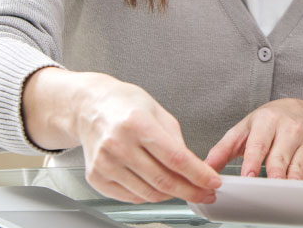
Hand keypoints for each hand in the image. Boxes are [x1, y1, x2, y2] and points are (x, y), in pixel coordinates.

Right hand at [22, 68, 220, 203]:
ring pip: (148, 193)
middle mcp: (118, 144)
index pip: (176, 158)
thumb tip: (193, 168)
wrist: (89, 108)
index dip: (198, 175)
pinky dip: (149, 196)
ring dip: (171, 196)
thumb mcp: (158, 112)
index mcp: (137, 124)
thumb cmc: (125, 105)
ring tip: (184, 190)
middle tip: (205, 194)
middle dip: (190, 191)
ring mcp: (105, 163)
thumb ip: (176, 141)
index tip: (213, 182)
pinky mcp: (96, 177)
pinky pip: (130, 197)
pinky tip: (158, 188)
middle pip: (163, 180)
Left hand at [204, 99, 302, 179]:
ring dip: (294, 177)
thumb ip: (224, 148)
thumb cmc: (270, 122)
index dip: (253, 160)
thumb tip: (205, 167)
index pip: (258, 143)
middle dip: (275, 171)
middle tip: (270, 185)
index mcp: (266, 121)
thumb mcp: (245, 128)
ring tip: (287, 188)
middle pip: (280, 155)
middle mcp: (288, 129)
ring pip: (300, 162)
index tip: (248, 175)